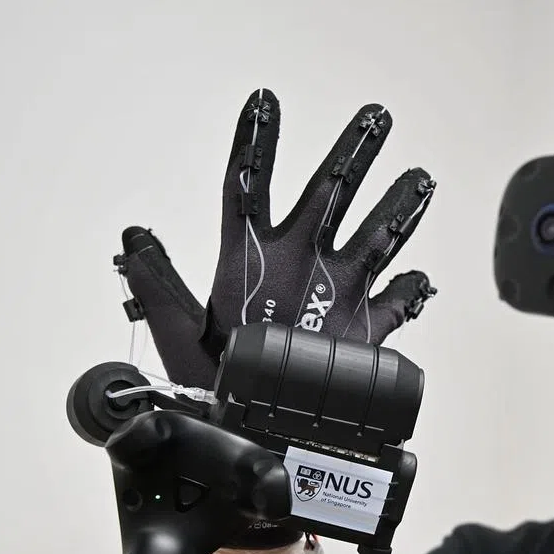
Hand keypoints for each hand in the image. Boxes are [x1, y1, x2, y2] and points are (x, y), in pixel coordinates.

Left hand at [113, 88, 437, 548]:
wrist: (257, 452)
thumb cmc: (212, 400)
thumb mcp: (179, 340)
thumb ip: (160, 288)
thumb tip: (133, 237)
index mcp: (249, 263)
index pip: (250, 188)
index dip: (258, 143)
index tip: (266, 101)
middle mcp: (297, 270)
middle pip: (329, 196)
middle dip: (353, 154)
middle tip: (375, 118)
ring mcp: (335, 298)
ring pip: (374, 239)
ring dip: (398, 209)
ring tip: (420, 179)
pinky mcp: (364, 334)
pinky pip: (396, 304)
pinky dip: (412, 291)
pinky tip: (421, 278)